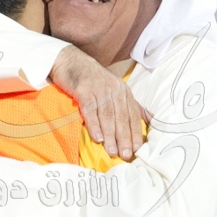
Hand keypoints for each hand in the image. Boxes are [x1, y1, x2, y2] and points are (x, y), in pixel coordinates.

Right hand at [50, 45, 147, 159]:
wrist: (69, 60)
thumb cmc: (91, 79)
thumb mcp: (113, 88)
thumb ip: (126, 104)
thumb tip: (147, 119)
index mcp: (123, 91)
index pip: (133, 114)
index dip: (135, 132)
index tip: (137, 150)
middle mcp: (114, 89)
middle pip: (121, 117)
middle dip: (124, 137)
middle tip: (126, 155)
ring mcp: (99, 88)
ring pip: (107, 115)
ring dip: (110, 135)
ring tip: (112, 151)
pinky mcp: (83, 89)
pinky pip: (90, 110)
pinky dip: (94, 124)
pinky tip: (97, 138)